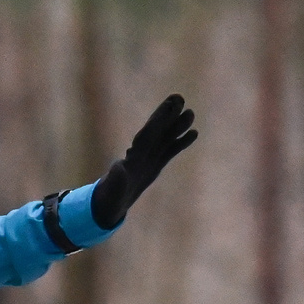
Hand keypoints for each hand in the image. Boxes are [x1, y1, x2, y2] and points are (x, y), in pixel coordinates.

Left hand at [89, 95, 196, 229]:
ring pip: (165, 139)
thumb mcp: (113, 190)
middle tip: (179, 98)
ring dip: (177, 126)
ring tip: (191, 113)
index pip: (147, 134)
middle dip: (167, 116)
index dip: (158, 120)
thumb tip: (119, 166)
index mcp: (132, 156)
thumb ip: (117, 179)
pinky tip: (194, 133)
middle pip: (156, 131)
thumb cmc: (109, 198)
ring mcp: (148, 159)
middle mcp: (141, 153)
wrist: (109, 205)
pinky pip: (169, 151)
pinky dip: (180, 142)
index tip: (168, 106)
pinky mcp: (154, 166)